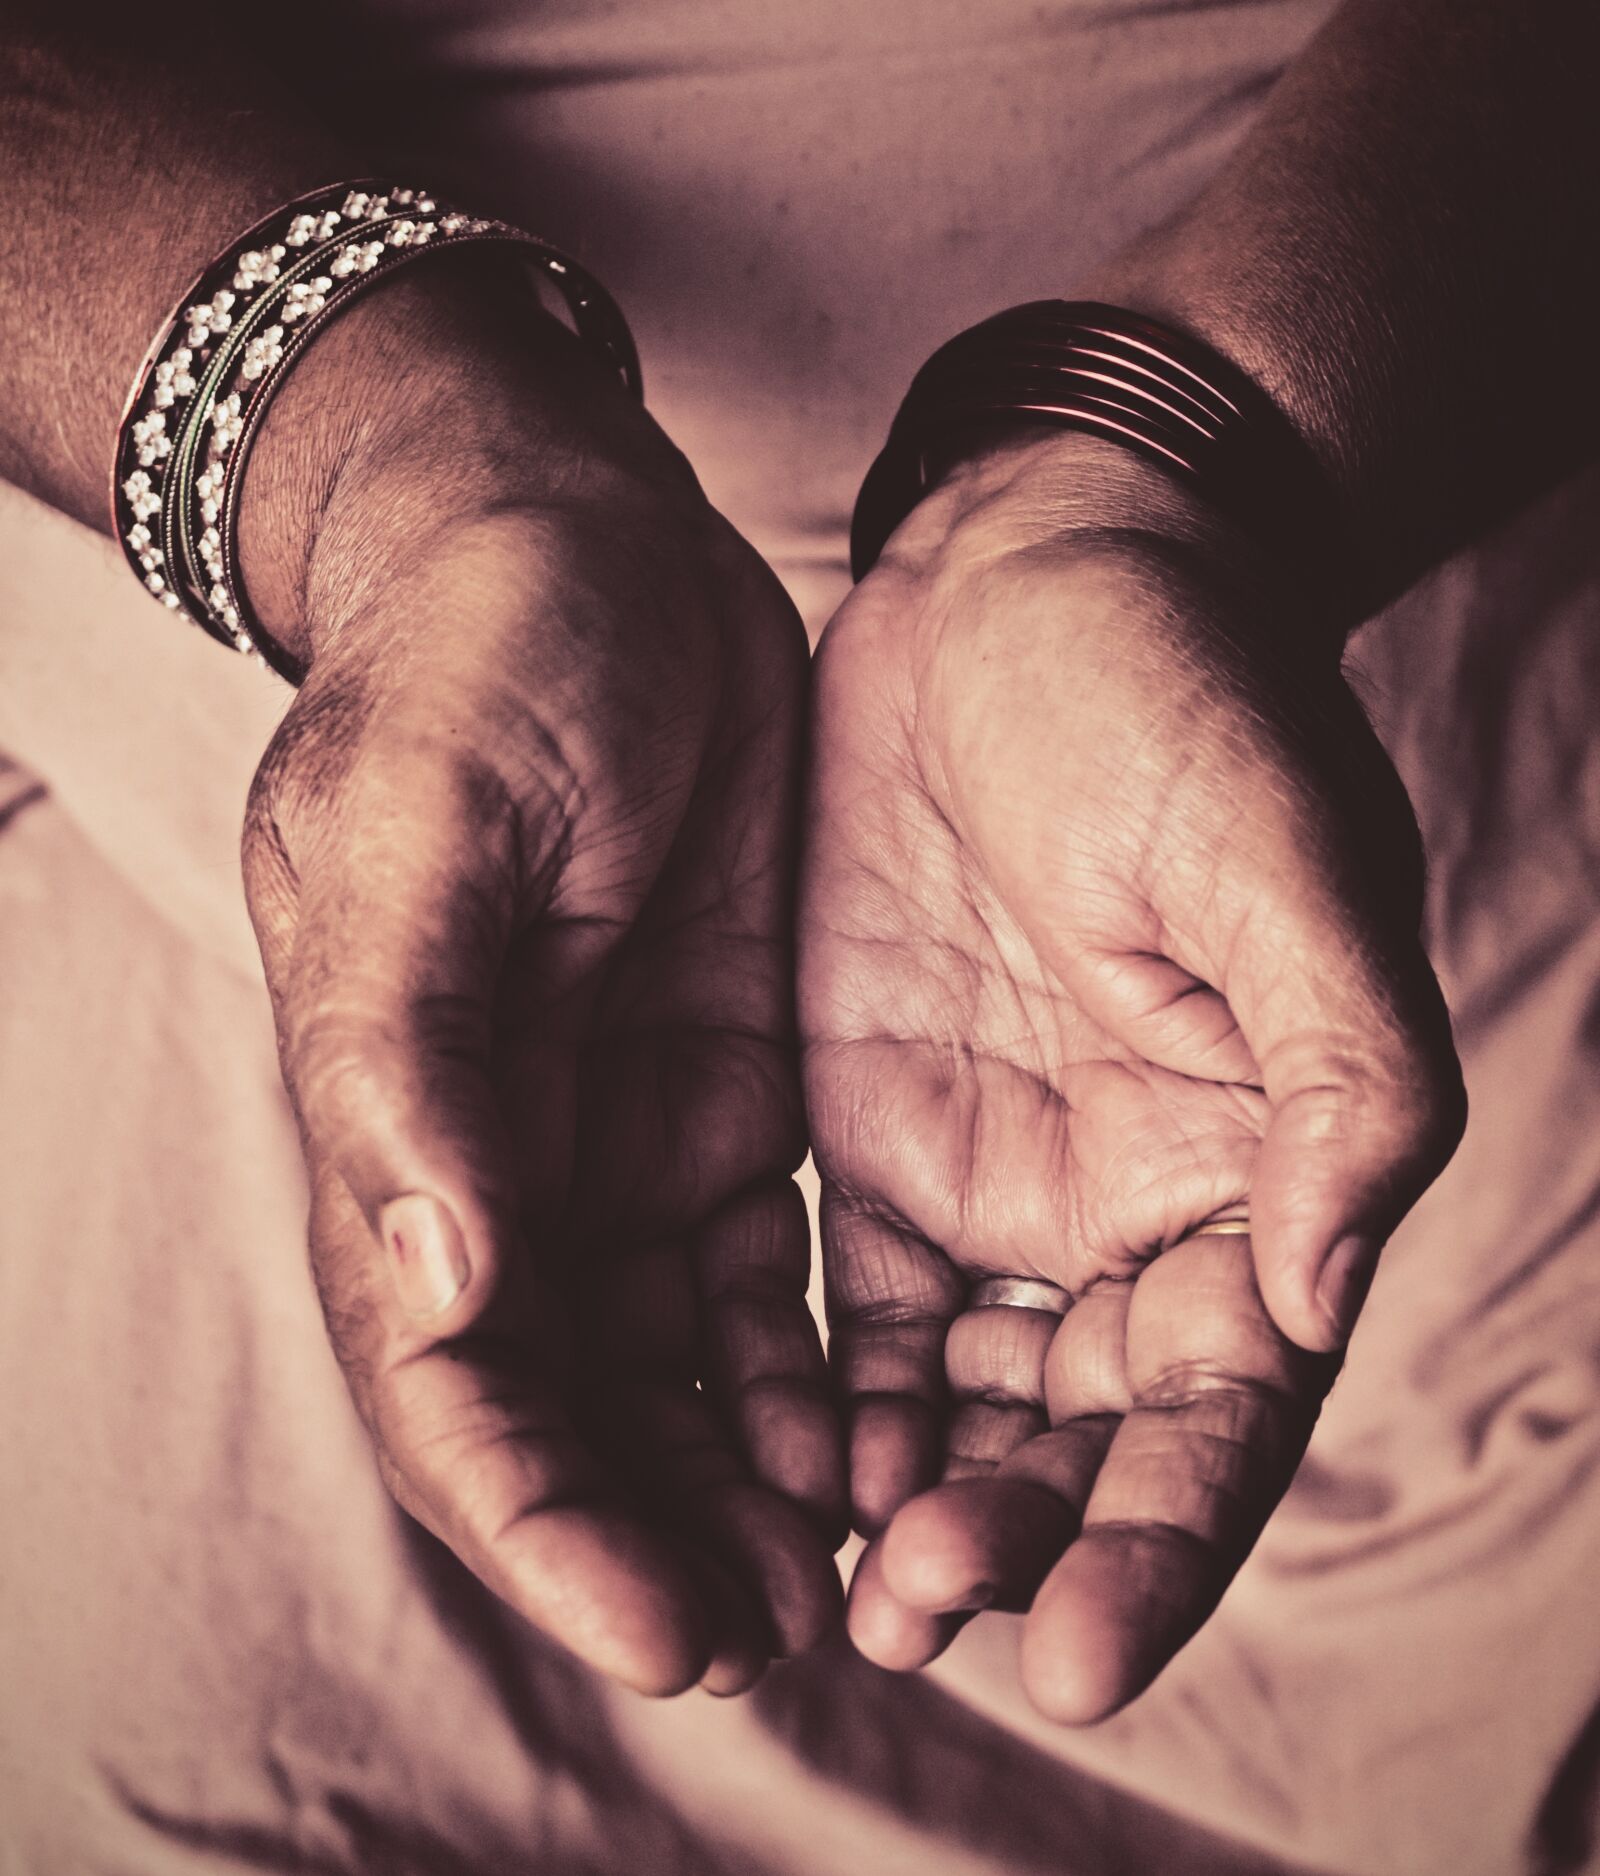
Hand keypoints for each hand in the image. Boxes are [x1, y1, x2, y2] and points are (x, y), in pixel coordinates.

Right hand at [238, 268, 843, 1696]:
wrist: (575, 543)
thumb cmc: (479, 658)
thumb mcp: (425, 822)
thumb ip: (412, 1049)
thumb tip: (440, 1282)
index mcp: (404, 1117)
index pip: (451, 1378)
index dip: (546, 1519)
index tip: (672, 1621)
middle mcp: (504, 1158)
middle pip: (567, 1408)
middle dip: (659, 1535)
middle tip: (787, 1629)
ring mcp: (617, 1131)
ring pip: (672, 1366)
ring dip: (746, 1479)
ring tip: (858, 1573)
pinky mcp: (721, 1087)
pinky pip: (765, 1275)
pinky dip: (811, 1369)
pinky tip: (885, 1434)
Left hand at [800, 430, 1463, 1720]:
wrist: (1023, 578)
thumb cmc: (1181, 699)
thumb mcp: (1285, 864)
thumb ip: (1345, 1080)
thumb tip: (1318, 1292)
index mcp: (1257, 1164)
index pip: (1225, 1407)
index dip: (1161, 1541)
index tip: (1073, 1653)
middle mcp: (1132, 1202)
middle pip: (1086, 1436)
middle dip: (1015, 1541)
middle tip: (918, 1617)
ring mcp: (997, 1175)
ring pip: (962, 1398)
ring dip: (907, 1502)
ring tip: (844, 1590)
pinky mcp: (875, 1133)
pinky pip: (849, 1307)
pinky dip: (820, 1398)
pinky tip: (776, 1464)